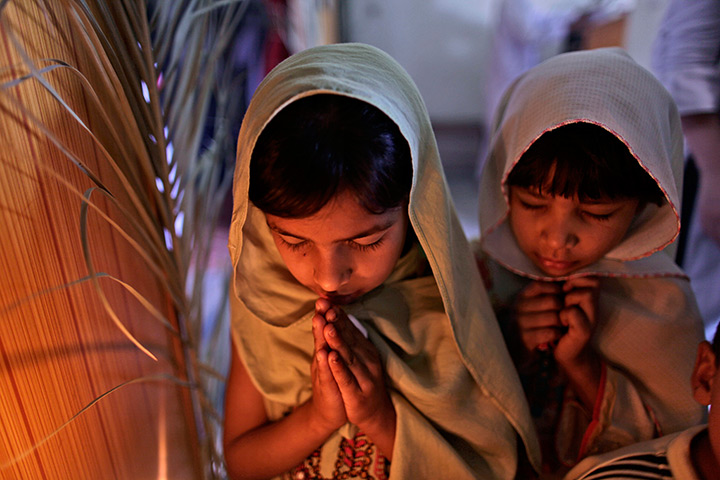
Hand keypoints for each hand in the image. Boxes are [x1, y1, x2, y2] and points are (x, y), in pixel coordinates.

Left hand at [315, 299, 395, 437]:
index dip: (338, 316)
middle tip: (326, 307)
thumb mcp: (355, 358)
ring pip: (348, 357)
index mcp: (365, 350)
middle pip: (348, 339)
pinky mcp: (357, 394)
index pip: (349, 330)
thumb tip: (336, 313)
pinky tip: (331, 356)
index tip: (326, 301)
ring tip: (328, 326)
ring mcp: (363, 377)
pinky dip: (338, 367)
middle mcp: (367, 360)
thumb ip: (347, 338)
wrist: (373, 413)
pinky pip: (346, 379)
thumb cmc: (360, 381)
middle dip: (336, 323)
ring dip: (338, 341)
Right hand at [514, 281, 564, 354]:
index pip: (542, 285)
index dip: (557, 290)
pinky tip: (555, 337)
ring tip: (560, 327)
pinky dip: (557, 335)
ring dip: (561, 324)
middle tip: (565, 317)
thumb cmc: (531, 327)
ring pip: (554, 317)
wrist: (517, 352)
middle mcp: (518, 307)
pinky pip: (551, 332)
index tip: (563, 299)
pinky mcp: (524, 338)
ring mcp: (520, 323)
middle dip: (563, 310)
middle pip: (552, 301)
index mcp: (521, 297)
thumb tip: (566, 279)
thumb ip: (546, 295)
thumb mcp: (533, 308)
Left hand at [554, 276, 598, 367]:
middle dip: (575, 286)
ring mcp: (592, 319)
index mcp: (590, 300)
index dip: (579, 277)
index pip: (594, 276)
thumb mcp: (564, 305)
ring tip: (563, 310)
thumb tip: (556, 274)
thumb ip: (565, 291)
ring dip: (569, 299)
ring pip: (585, 294)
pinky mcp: (584, 331)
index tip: (565, 287)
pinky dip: (564, 315)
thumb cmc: (562, 327)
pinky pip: (574, 313)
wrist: (567, 354)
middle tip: (565, 298)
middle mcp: (595, 307)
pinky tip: (562, 323)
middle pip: (593, 282)